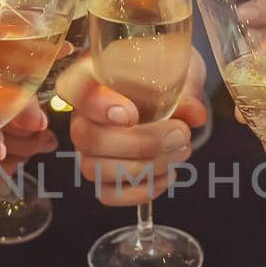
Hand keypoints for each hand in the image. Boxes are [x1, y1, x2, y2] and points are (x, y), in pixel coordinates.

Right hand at [56, 53, 207, 206]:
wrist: (171, 92)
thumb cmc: (165, 75)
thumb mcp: (177, 71)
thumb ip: (182, 90)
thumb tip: (194, 114)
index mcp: (90, 77)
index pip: (72, 89)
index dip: (97, 106)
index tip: (131, 114)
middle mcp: (83, 115)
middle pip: (87, 138)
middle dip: (140, 144)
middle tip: (180, 135)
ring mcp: (89, 150)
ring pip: (96, 169)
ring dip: (146, 167)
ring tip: (181, 151)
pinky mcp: (104, 177)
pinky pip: (111, 194)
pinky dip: (144, 190)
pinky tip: (169, 174)